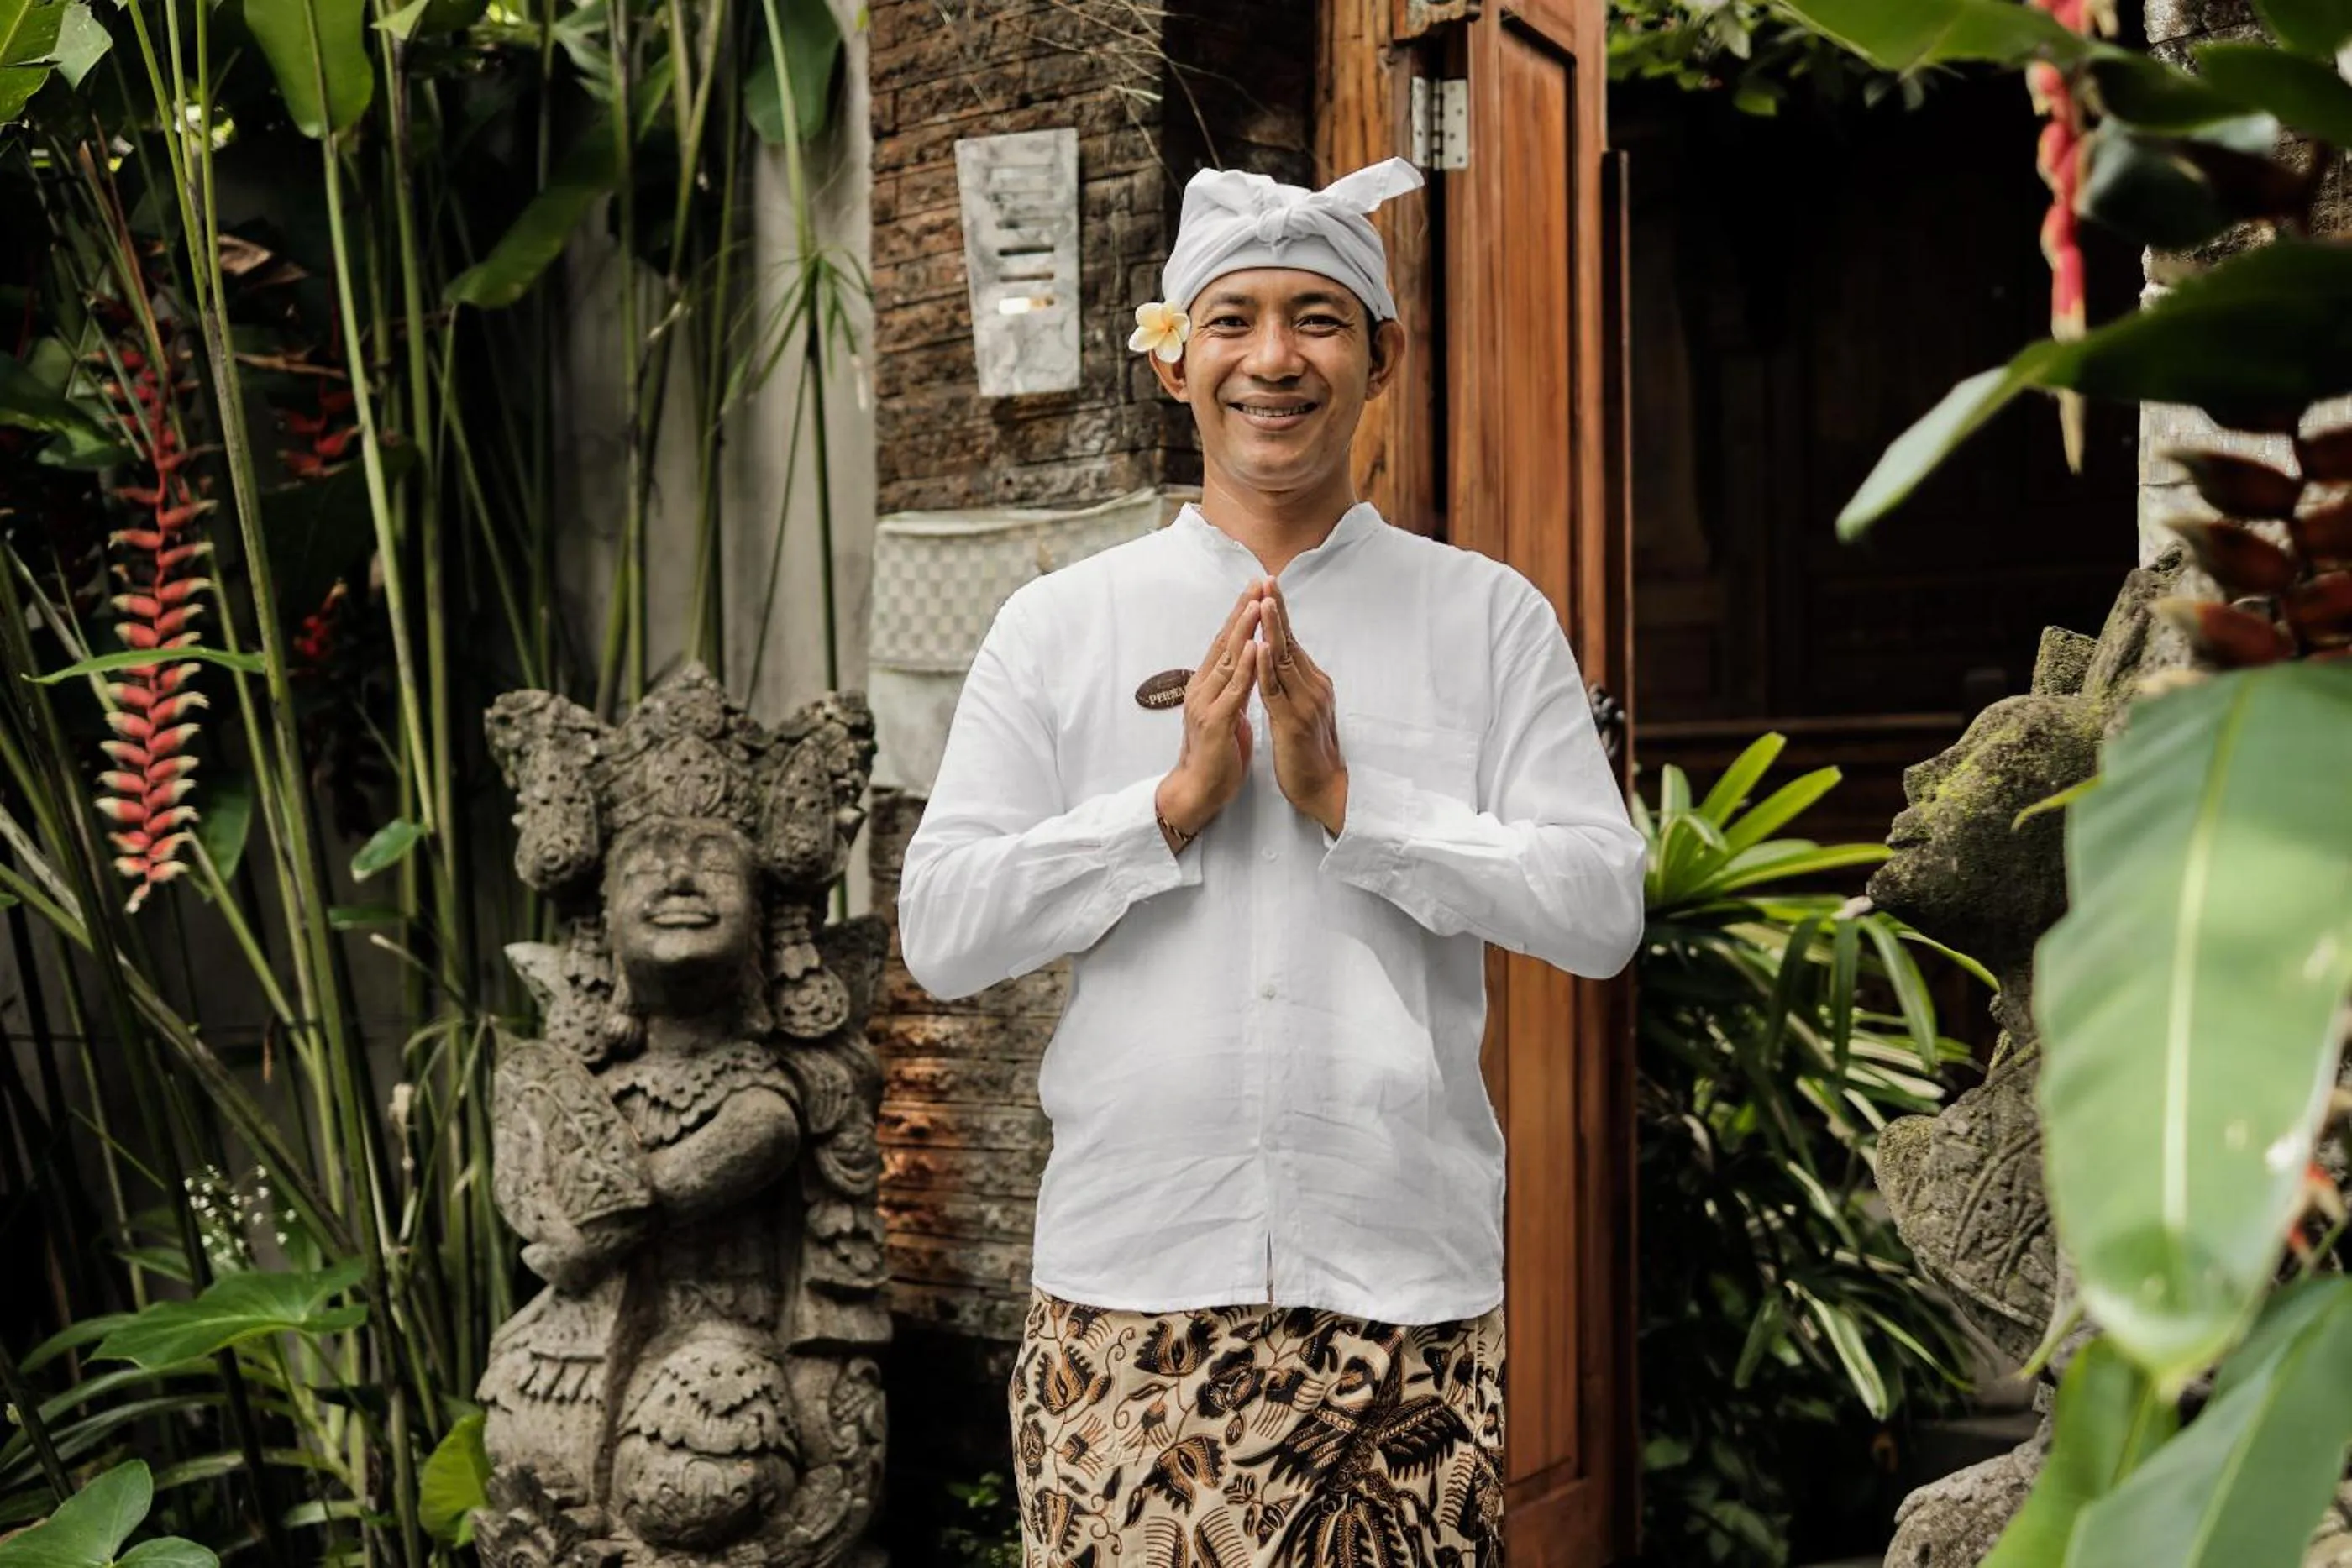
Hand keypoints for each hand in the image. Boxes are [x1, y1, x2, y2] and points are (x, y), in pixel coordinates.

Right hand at [1158, 583, 1260, 841]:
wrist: (1198, 791)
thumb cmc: (1216, 755)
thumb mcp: (1228, 714)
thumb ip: (1234, 692)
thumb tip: (1246, 674)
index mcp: (1207, 686)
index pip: (1226, 643)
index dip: (1240, 615)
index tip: (1256, 589)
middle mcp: (1203, 689)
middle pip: (1225, 643)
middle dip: (1242, 611)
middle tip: (1258, 582)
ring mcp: (1207, 705)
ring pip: (1228, 661)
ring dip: (1243, 631)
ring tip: (1257, 604)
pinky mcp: (1215, 723)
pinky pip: (1234, 691)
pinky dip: (1246, 668)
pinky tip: (1257, 649)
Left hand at [1256, 579, 1347, 835]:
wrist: (1324, 790)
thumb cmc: (1307, 753)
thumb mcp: (1300, 711)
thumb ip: (1293, 687)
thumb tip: (1283, 663)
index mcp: (1311, 683)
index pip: (1291, 642)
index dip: (1278, 615)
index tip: (1266, 587)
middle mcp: (1312, 687)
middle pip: (1290, 642)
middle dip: (1276, 610)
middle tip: (1266, 579)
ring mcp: (1305, 703)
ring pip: (1285, 659)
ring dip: (1272, 629)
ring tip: (1261, 601)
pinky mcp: (1293, 723)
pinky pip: (1276, 690)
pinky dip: (1267, 666)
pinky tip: (1259, 646)